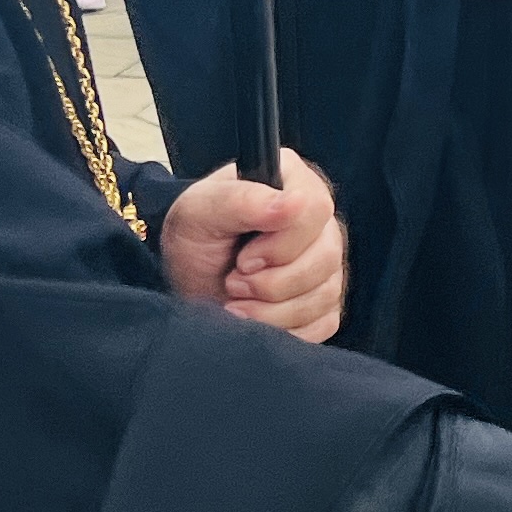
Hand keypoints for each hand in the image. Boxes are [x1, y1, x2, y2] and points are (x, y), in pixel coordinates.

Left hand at [159, 145, 345, 340]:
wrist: (186, 280)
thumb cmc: (193, 237)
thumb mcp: (199, 212)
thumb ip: (242, 200)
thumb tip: (295, 203)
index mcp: (293, 182)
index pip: (316, 209)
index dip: (281, 243)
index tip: (243, 258)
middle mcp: (318, 220)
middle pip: (326, 257)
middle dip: (273, 282)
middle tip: (234, 281)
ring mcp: (326, 262)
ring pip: (325, 293)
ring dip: (273, 310)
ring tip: (237, 302)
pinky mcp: (324, 300)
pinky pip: (324, 322)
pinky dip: (286, 329)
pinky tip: (257, 318)